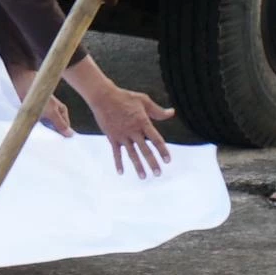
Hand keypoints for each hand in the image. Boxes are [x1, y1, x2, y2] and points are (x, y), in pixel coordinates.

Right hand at [59, 59, 170, 175]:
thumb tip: (172, 113)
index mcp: (143, 122)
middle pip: (145, 150)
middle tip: (158, 174)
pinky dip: (118, 163)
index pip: (156, 140)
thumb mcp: (144, 100)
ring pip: (132, 154)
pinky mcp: (112, 137)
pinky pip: (116, 153)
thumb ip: (158, 110)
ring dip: (138, 166)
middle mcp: (133, 131)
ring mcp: (122, 135)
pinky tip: (121, 173)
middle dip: (152, 163)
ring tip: (143, 177)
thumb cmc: (125, 97)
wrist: (104, 98)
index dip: (163, 151)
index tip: (168, 161)